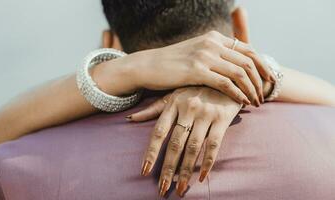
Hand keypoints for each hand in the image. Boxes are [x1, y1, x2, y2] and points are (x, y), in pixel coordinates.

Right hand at [93, 31, 274, 105]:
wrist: (147, 66)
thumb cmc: (171, 64)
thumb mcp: (195, 53)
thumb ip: (214, 55)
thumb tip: (232, 65)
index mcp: (214, 38)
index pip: (248, 49)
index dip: (262, 65)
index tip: (267, 80)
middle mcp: (212, 43)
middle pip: (248, 60)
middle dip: (260, 79)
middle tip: (264, 94)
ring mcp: (204, 55)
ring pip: (240, 72)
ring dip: (252, 89)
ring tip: (256, 102)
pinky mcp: (196, 70)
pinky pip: (226, 83)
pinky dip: (238, 93)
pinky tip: (242, 102)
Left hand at [128, 87, 241, 196]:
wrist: (227, 77)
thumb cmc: (196, 88)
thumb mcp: (173, 94)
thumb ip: (153, 109)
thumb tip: (130, 119)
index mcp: (173, 103)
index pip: (158, 132)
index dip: (151, 152)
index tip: (145, 171)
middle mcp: (188, 109)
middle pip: (175, 144)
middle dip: (168, 168)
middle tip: (162, 189)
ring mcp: (205, 113)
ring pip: (193, 147)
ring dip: (185, 170)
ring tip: (180, 188)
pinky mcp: (222, 118)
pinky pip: (214, 144)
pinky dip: (207, 162)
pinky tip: (202, 177)